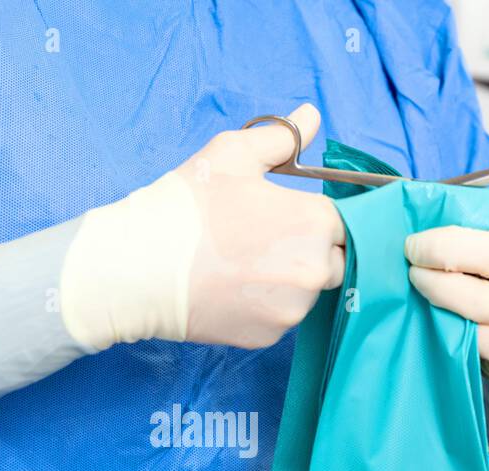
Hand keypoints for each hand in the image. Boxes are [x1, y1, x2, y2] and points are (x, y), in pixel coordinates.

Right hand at [59, 104, 345, 350]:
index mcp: (315, 222)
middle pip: (336, 260)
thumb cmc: (187, 207)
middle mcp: (315, 270)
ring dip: (290, 278)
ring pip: (309, 292)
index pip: (348, 221)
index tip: (294, 215)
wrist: (140, 269)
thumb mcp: (232, 154)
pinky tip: (233, 288)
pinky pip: (281, 317)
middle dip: (313, 249)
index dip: (322, 215)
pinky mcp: (269, 336)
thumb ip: (282, 137)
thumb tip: (311, 117)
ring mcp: (292, 309)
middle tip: (267, 239)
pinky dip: (266, 305)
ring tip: (245, 263)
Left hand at [404, 210, 488, 388]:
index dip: (450, 225)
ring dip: (441, 290)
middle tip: (412, 253)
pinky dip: (461, 331)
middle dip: (443, 251)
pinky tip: (441, 322)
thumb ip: (480, 232)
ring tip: (418, 282)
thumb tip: (426, 216)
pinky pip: (487, 342)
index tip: (418, 232)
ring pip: (485, 301)